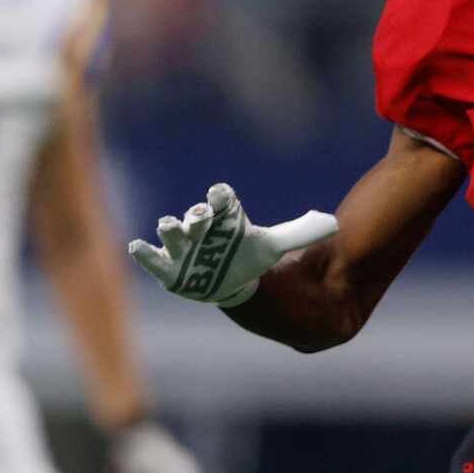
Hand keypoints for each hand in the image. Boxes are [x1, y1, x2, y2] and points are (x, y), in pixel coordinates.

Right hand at [128, 182, 338, 307]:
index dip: (221, 196)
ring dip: (172, 229)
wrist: (230, 278)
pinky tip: (137, 246)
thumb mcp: (274, 247)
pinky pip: (153, 258)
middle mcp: (201, 228)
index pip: (222, 200)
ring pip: (174, 233)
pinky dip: (144, 253)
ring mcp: (183, 247)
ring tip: (169, 225)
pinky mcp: (169, 267)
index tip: (221, 194)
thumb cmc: (247, 256)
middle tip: (200, 215)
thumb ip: (301, 232)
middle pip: (198, 217)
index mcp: (224, 217)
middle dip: (197, 215)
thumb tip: (337, 223)